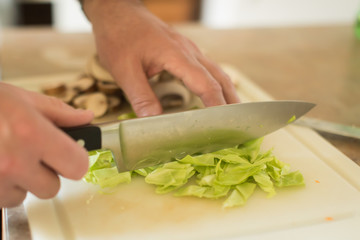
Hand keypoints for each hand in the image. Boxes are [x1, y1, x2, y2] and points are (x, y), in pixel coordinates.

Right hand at [0, 83, 92, 206]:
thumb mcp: (24, 99)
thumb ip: (60, 113)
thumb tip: (86, 119)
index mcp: (32, 134)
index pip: (77, 166)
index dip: (76, 160)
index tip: (71, 155)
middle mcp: (14, 161)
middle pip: (52, 188)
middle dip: (46, 173)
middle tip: (32, 154)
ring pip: (25, 196)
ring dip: (21, 182)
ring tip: (7, 157)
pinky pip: (3, 201)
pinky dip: (2, 187)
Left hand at [83, 0, 239, 116]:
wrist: (117, 11)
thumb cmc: (119, 36)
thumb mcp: (124, 70)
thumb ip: (141, 96)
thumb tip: (154, 121)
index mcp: (176, 55)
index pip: (205, 83)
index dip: (216, 105)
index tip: (225, 124)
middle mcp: (188, 51)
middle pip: (219, 77)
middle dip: (230, 101)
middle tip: (239, 122)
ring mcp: (188, 48)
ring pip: (216, 71)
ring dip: (227, 91)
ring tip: (233, 111)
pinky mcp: (183, 49)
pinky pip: (207, 67)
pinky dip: (216, 82)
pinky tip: (214, 91)